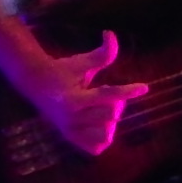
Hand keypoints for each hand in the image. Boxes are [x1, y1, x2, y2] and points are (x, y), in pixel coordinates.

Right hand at [17, 30, 146, 155]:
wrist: (37, 85)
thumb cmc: (62, 71)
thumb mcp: (81, 61)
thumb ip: (100, 53)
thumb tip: (111, 34)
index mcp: (73, 99)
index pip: (107, 96)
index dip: (128, 90)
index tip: (144, 87)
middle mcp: (71, 118)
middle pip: (110, 114)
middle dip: (116, 102)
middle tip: (106, 93)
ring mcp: (70, 131)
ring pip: (106, 134)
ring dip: (110, 121)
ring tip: (101, 109)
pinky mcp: (70, 139)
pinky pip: (96, 147)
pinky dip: (103, 137)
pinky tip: (99, 123)